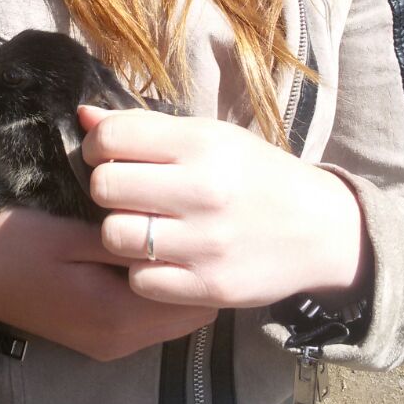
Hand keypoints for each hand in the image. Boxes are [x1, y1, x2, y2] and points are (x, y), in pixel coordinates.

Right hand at [0, 208, 216, 360]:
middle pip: (192, 316)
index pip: (196, 301)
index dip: (204, 264)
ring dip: (176, 284)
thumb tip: (174, 234)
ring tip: (168, 239)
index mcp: (117, 315)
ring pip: (173, 320)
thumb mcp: (70, 233)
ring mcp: (111, 345)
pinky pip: (150, 321)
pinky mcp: (101, 340)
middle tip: (190, 229)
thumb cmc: (17, 246)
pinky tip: (143, 259)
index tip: (201, 227)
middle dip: (195, 275)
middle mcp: (121, 341)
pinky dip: (156, 295)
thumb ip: (124, 241)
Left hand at [79, 106, 369, 309]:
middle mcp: (205, 191)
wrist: (319, 229)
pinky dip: (142, 270)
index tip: (110, 156)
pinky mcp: (210, 286)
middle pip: (105, 187)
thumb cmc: (254, 175)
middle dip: (107, 189)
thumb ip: (146, 127)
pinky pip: (140, 279)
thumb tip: (84, 116)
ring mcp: (207, 243)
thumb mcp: (210, 137)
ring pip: (114, 236)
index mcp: (203, 144)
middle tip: (127, 193)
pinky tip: (161, 256)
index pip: (113, 138)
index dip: (98, 147)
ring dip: (120, 231)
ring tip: (142, 225)